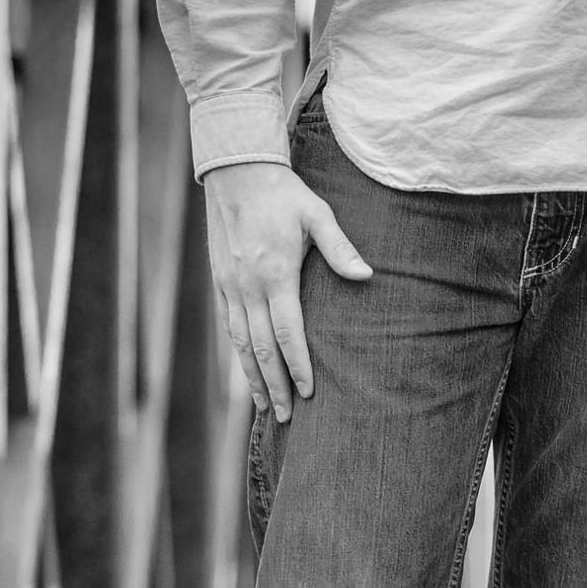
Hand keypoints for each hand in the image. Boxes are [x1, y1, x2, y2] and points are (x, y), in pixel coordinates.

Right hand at [202, 160, 371, 421]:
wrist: (235, 170)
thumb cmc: (283, 193)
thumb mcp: (317, 213)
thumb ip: (340, 248)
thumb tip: (366, 276)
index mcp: (275, 273)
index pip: (288, 332)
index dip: (298, 366)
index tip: (307, 393)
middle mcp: (248, 286)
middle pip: (262, 348)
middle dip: (274, 385)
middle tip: (285, 417)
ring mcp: (230, 286)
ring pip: (241, 343)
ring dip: (253, 377)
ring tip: (265, 407)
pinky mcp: (220, 282)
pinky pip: (229, 326)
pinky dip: (238, 354)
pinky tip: (247, 371)